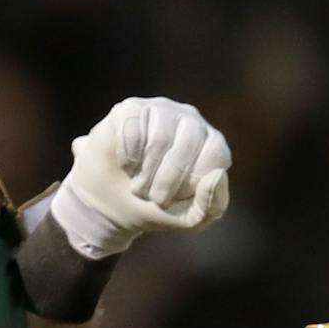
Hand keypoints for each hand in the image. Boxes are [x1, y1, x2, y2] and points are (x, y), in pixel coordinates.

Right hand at [50, 97, 230, 258]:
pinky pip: (133, 131)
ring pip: (159, 139)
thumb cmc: (155, 206)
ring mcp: (161, 110)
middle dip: (164, 183)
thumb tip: (218, 175)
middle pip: (186, 146)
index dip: (192, 183)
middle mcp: (191, 121)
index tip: (176, 198)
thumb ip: (212, 206)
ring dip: (144, 174)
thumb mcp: (188, 218)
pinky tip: (126, 165)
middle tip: (152, 196)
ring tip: (138, 183)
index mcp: (212, 144)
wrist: (110, 203)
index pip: (215, 155)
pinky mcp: (132, 109)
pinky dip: (127, 159)